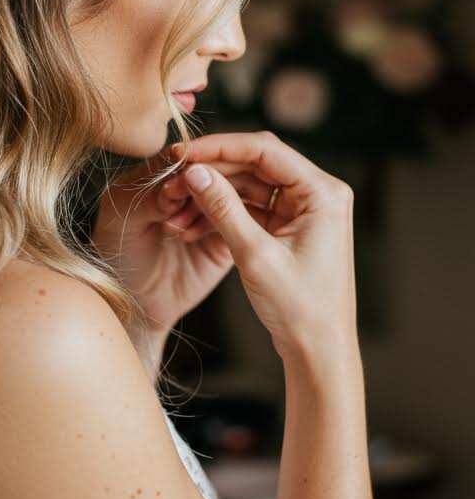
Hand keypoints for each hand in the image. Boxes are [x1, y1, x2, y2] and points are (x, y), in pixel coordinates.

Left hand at [88, 141, 239, 335]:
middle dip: (200, 187)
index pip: (182, 155)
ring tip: (180, 232)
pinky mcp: (228, 237)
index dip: (182, 167)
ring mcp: (211, 210)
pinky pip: (240, 222)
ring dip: (212, 207)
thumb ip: (146, 195)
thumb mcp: (119, 220)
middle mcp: (189, 187)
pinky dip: (227, 225)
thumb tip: (180, 179)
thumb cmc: (117, 257)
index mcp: (159, 173)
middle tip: (175, 212)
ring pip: (229, 192)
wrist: (134, 303)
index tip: (172, 191)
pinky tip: (201, 239)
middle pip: (212, 169)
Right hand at [170, 130, 357, 359]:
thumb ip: (224, 208)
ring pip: (251, 184)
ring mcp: (305, 210)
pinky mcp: (291, 226)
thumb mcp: (255, 255)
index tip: (184, 153)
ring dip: (216, 191)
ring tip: (179, 202)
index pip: (265, 150)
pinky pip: (252, 206)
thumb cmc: (300, 308)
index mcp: (323, 193)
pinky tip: (194, 219)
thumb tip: (195, 171)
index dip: (220, 147)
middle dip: (215, 167)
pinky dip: (225, 210)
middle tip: (176, 172)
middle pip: (257, 162)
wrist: (319, 350)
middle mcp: (319, 194)